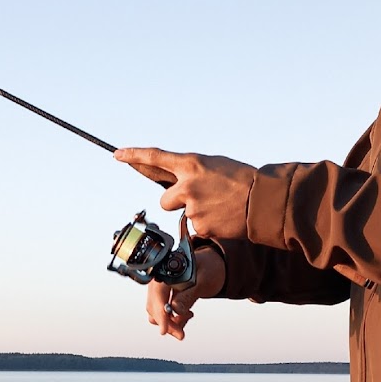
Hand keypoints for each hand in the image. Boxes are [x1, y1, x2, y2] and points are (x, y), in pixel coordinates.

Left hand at [114, 147, 254, 239]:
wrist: (262, 201)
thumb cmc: (241, 179)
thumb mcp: (214, 165)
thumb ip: (192, 172)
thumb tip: (177, 180)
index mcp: (192, 164)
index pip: (155, 157)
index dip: (134, 156)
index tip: (118, 154)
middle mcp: (187, 185)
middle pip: (164, 199)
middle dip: (177, 201)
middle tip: (199, 198)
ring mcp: (193, 207)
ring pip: (183, 214)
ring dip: (196, 211)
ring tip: (219, 205)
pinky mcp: (201, 225)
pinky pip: (197, 227)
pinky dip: (208, 223)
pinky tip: (223, 217)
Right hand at [146, 246, 225, 340]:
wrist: (212, 265)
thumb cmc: (209, 268)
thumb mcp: (203, 281)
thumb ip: (189, 295)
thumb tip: (175, 310)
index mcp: (167, 270)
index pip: (158, 295)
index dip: (160, 314)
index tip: (164, 330)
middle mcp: (159, 279)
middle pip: (154, 306)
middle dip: (167, 322)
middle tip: (181, 334)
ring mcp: (160, 288)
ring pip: (156, 312)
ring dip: (169, 322)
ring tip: (188, 317)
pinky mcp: (164, 296)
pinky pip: (162, 312)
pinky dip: (171, 319)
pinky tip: (186, 315)